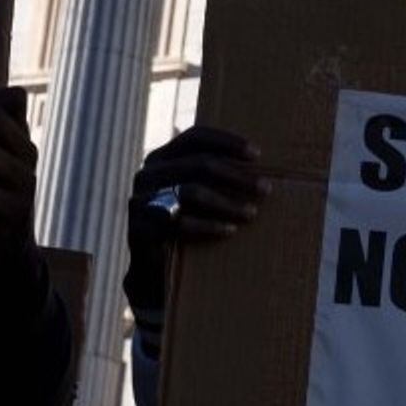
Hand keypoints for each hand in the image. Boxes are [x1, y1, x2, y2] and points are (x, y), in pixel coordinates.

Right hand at [124, 126, 270, 315]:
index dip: (227, 142)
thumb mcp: (191, 193)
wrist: (150, 268)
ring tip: (252, 212)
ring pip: (192, 192)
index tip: (257, 154)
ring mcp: (141, 200)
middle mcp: (148, 174)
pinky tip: (230, 230)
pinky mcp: (140, 228)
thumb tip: (258, 164)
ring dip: (228, 202)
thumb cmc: (181, 224)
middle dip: (237, 176)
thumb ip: (209, 174)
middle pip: (200, 164)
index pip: (195, 137)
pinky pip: (180, 223)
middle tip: (265, 188)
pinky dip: (209, 226)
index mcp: (161, 158)